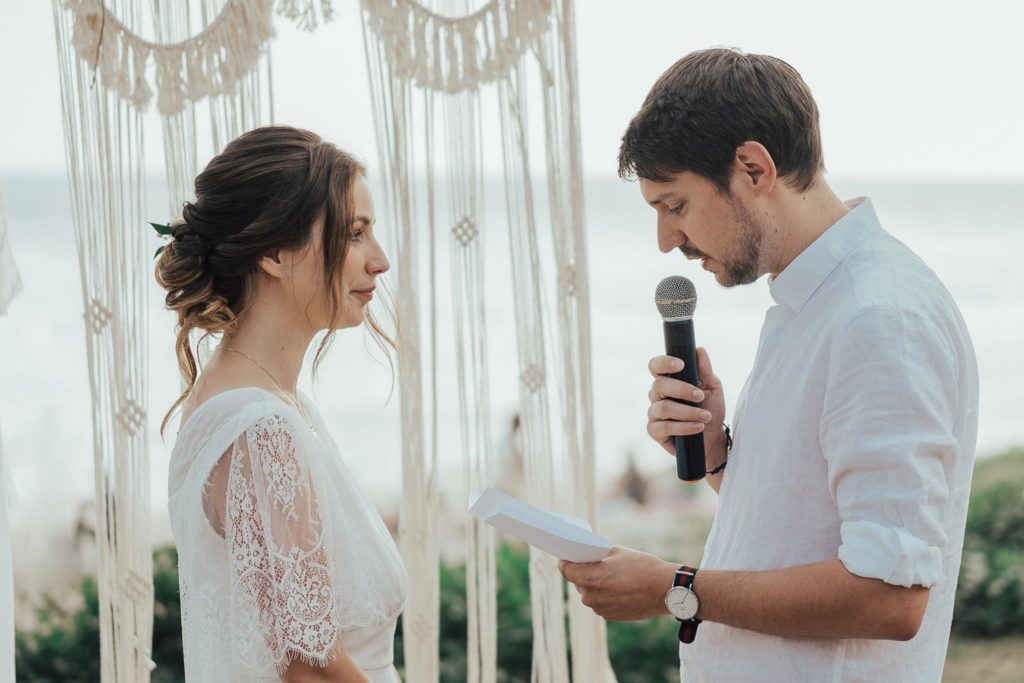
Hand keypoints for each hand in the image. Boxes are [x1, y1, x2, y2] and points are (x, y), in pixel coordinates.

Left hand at [558, 547, 677, 620]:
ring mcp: (599, 608)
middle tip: (594, 562)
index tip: (568, 556)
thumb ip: (598, 554)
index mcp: (588, 578)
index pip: (565, 570)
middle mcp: (590, 597)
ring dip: (595, 584)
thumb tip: (588, 555)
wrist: (664, 590)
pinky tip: (618, 587)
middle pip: (578, 581)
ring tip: (610, 575)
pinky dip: (605, 595)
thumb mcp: (616, 551)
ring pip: (589, 593)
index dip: (565, 561)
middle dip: (583, 572)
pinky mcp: (609, 616)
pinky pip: (600, 602)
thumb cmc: (642, 567)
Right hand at [647, 347, 726, 468]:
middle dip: (682, 390)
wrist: (713, 437)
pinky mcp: (655, 431)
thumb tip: (699, 350)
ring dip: (687, 412)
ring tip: (705, 416)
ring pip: (663, 407)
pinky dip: (684, 427)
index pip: (655, 366)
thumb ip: (705, 370)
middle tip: (700, 396)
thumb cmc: (710, 408)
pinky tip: (698, 427)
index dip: (664, 362)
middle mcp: (657, 395)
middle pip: (658, 385)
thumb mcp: (713, 387)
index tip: (681, 364)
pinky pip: (664, 427)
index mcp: (668, 380)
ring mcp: (654, 413)